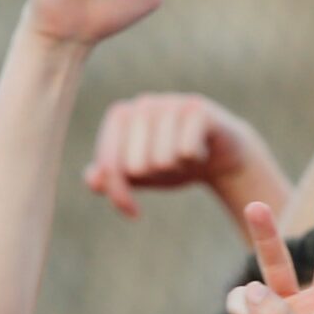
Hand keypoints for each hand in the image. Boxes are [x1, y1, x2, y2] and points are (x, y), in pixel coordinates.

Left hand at [84, 93, 268, 216]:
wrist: (220, 153)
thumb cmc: (171, 163)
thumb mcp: (137, 176)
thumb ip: (110, 179)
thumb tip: (93, 180)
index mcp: (120, 116)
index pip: (108, 165)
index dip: (119, 195)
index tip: (132, 211)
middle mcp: (142, 104)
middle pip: (135, 166)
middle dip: (153, 178)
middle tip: (168, 167)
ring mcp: (170, 102)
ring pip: (161, 160)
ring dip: (176, 168)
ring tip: (184, 157)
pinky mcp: (197, 108)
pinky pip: (186, 151)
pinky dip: (194, 160)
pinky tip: (201, 150)